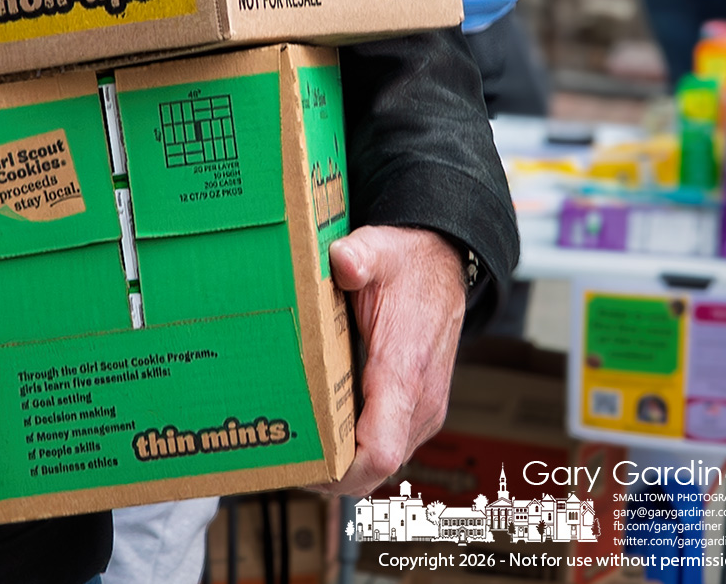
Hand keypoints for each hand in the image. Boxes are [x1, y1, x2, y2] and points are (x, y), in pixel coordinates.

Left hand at [317, 226, 465, 496]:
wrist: (442, 267)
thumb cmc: (406, 264)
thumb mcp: (379, 250)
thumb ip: (360, 256)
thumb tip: (342, 260)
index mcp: (403, 372)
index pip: (382, 450)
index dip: (344, 471)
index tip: (306, 470)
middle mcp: (419, 402)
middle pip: (377, 468)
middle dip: (332, 476)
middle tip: (283, 464)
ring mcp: (421, 409)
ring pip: (383, 461)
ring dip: (344, 465)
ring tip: (295, 451)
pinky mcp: (417, 407)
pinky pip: (388, 443)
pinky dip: (356, 449)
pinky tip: (323, 433)